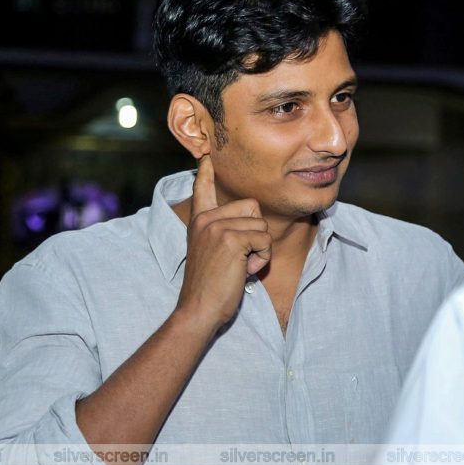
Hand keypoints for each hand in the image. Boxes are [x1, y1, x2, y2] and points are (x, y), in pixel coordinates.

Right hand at [175, 156, 271, 333]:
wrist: (198, 310)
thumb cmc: (211, 286)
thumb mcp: (212, 251)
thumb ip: (222, 231)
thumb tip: (250, 216)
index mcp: (199, 220)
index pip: (203, 188)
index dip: (207, 171)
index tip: (207, 154)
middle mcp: (206, 219)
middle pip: (253, 206)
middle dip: (257, 233)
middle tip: (240, 258)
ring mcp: (217, 227)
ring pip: (262, 226)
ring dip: (260, 249)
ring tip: (241, 266)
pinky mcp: (231, 239)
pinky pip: (265, 240)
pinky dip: (263, 259)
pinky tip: (245, 271)